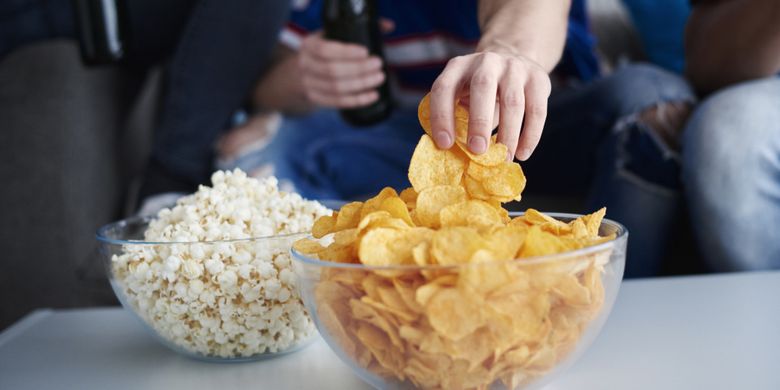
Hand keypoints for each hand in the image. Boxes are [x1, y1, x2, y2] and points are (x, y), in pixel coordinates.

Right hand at [298, 32, 385, 107]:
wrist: (304, 70)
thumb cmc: (325, 49)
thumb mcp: (333, 35)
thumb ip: (359, 28)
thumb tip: (389, 26)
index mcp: (308, 45)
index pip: (325, 50)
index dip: (346, 52)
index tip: (366, 51)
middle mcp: (305, 65)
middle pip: (332, 71)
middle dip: (359, 69)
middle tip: (378, 65)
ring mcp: (309, 84)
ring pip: (336, 88)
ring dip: (361, 84)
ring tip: (379, 78)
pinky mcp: (316, 98)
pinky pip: (338, 102)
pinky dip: (357, 100)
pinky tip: (373, 95)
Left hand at [429, 51, 551, 160]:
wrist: (514, 58)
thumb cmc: (480, 92)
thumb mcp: (463, 95)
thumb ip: (457, 119)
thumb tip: (454, 157)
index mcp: (458, 67)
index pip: (444, 88)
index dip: (441, 116)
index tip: (445, 144)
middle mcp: (486, 62)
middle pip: (482, 86)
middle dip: (479, 121)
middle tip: (477, 150)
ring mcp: (514, 67)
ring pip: (513, 101)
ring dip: (508, 134)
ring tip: (504, 158)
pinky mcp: (538, 78)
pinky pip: (537, 110)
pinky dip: (530, 135)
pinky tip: (522, 153)